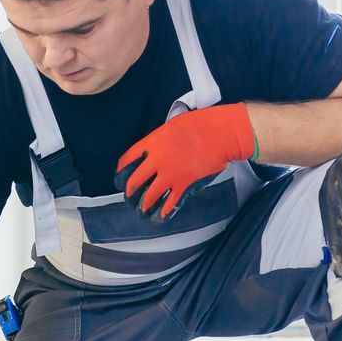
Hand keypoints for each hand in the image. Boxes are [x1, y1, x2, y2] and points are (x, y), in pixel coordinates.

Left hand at [114, 103, 256, 219]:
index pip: (127, 161)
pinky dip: (163, 213)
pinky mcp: (185, 185)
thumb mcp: (172, 125)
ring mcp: (170, 175)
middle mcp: (157, 161)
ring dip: (143, 207)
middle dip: (129, 194)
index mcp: (152, 143)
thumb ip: (160, 140)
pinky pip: (170, 204)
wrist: (222, 133)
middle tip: (129, 198)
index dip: (120, 173)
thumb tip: (155, 149)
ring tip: (142, 212)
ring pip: (149, 197)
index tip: (119, 179)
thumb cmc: (202, 124)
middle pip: (134, 183)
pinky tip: (160, 216)